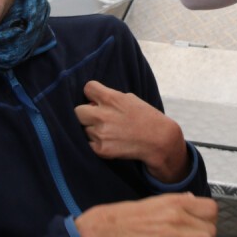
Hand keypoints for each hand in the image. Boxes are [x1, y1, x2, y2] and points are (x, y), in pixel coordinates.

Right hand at [74, 192, 217, 235]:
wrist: (103, 230)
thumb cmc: (124, 218)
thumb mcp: (153, 202)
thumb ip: (177, 203)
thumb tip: (192, 201)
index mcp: (175, 203)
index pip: (212, 209)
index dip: (207, 218)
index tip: (200, 222)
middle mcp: (177, 219)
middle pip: (210, 231)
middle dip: (202, 234)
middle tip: (189, 234)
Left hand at [75, 80, 189, 181]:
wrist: (159, 140)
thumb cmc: (146, 117)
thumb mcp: (130, 99)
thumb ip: (110, 98)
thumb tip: (92, 103)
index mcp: (111, 98)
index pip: (88, 88)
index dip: (92, 93)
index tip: (95, 98)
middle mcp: (103, 115)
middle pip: (77, 111)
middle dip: (85, 113)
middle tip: (95, 117)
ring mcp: (101, 133)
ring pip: (83, 129)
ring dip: (91, 129)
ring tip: (108, 131)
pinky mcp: (101, 149)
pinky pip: (87, 143)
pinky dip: (95, 143)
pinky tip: (109, 141)